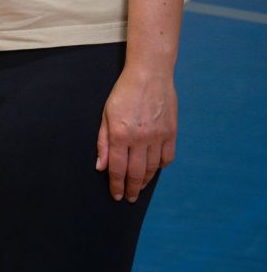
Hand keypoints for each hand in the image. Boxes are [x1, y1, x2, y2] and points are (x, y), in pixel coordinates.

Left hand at [96, 65, 176, 202]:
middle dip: (131, 189)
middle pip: (136, 174)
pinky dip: (161, 167)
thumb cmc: (124, 92)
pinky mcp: (171, 132)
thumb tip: (100, 167)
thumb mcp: (106, 114)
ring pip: (152, 169)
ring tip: (140, 187)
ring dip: (146, 181)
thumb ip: (103, 142)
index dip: (116, 185)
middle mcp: (140, 138)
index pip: (117, 169)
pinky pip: (167, 158)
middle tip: (129, 198)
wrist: (149, 73)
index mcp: (120, 134)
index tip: (116, 195)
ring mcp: (158, 136)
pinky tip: (154, 169)